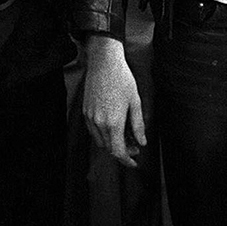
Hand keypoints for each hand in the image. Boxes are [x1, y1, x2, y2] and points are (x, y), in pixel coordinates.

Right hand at [83, 35, 144, 167]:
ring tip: (124, 135)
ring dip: (112, 143)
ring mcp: (90, 117)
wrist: (104, 63)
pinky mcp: (85, 111)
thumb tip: (142, 142)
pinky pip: (93, 131)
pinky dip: (103, 134)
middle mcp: (99, 123)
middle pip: (109, 148)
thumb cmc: (122, 79)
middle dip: (122, 151)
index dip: (127, 160)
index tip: (134, 162)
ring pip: (100, 141)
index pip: (119, 152)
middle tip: (134, 146)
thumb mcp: (136, 102)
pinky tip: (112, 126)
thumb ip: (138, 125)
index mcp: (113, 123)